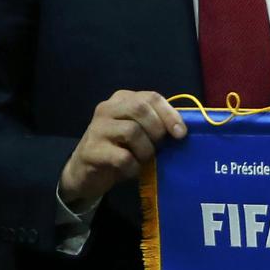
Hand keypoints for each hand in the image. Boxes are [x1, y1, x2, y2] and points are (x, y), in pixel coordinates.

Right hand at [58, 91, 186, 207]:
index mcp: (122, 99)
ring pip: (132, 131)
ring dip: (146, 151)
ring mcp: (96, 128)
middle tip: (158, 148)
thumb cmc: (120, 149)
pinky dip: (133, 167)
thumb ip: (156, 124)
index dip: (170, 115)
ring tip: (143, 160)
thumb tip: (182, 130)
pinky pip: (123, 157)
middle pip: (141, 109)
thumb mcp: (140, 132)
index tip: (181, 134)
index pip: (151, 97)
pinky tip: (131, 169)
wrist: (86, 172)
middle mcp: (107, 108)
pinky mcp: (91, 150)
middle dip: (157, 131)